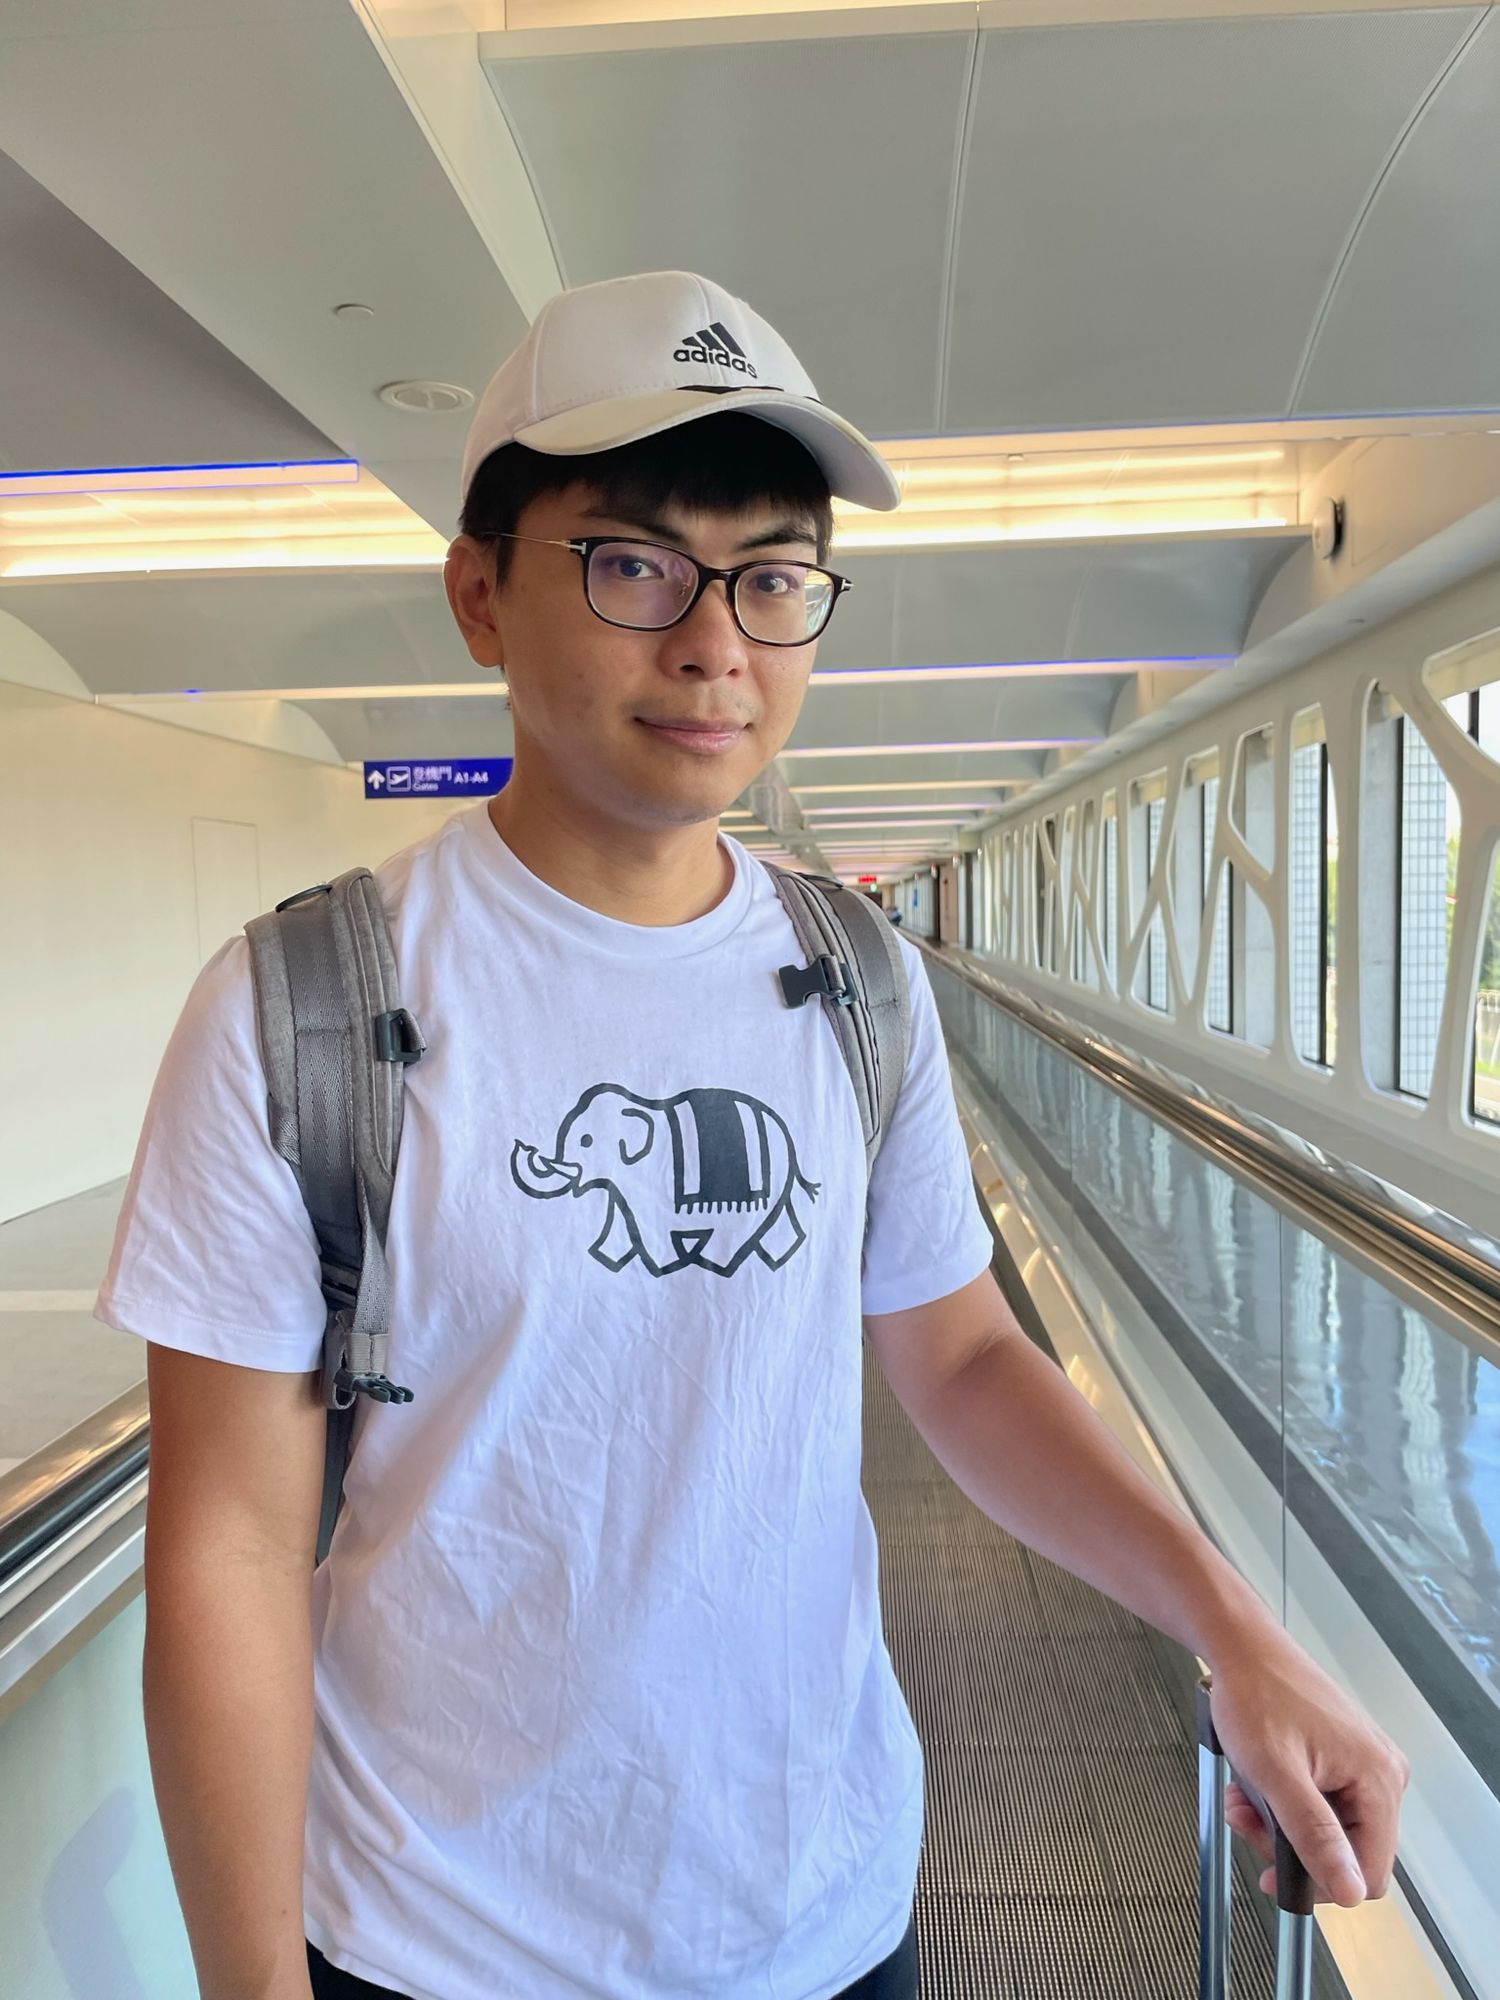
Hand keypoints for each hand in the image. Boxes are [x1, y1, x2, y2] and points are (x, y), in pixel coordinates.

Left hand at [1209, 1623, 1409, 1907]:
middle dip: (1291, 1845)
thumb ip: (1315, 1835)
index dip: (1321, 1882)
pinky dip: (1286, 1800)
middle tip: (1249, 1820)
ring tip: (1246, 1797)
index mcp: (1379, 1778)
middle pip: (1347, 1850)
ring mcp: (1364, 1762)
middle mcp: (1382, 1771)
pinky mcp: (1344, 1755)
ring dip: (1282, 1823)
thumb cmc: (1256, 1693)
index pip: (1370, 1872)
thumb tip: (1349, 1890)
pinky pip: (1322, 1800)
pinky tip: (1257, 1783)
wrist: (1241, 1646)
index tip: (1274, 1871)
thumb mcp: (1277, 1774)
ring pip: (1329, 1827)